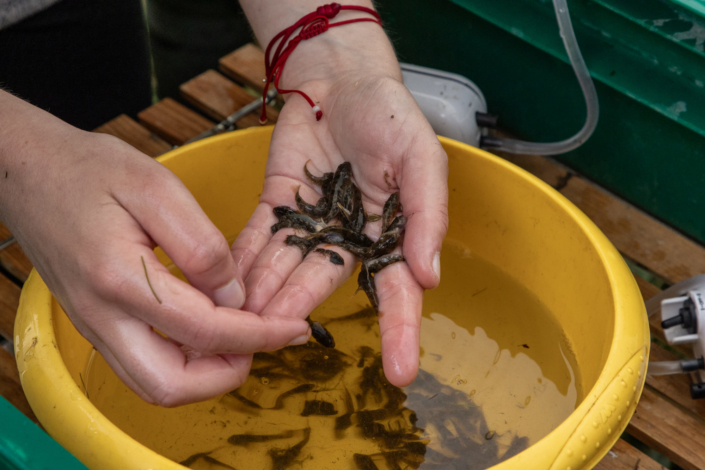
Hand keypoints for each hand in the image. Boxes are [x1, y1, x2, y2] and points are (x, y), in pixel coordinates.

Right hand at [0, 92, 310, 405]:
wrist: (26, 170)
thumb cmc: (89, 169)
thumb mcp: (157, 187)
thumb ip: (201, 246)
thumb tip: (235, 297)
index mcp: (120, 279)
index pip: (205, 332)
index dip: (259, 335)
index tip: (294, 328)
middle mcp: (102, 317)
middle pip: (172, 385)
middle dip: (229, 372)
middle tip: (265, 339)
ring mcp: (94, 327)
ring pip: (155, 385)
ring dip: (206, 374)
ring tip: (242, 336)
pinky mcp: (95, 324)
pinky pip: (143, 366)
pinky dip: (184, 362)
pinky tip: (208, 330)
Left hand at [230, 21, 447, 386]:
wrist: (342, 79)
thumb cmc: (391, 115)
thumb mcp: (423, 157)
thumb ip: (428, 215)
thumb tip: (429, 276)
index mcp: (391, 232)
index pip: (397, 290)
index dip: (400, 332)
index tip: (401, 373)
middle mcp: (349, 237)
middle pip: (326, 283)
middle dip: (300, 311)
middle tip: (276, 338)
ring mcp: (311, 223)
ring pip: (285, 266)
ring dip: (263, 294)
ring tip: (240, 322)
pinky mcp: (278, 205)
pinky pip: (259, 237)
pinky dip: (243, 262)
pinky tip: (225, 289)